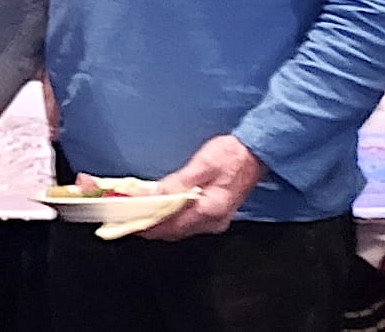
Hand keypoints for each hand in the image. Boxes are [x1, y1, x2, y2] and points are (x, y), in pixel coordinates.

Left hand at [137, 134, 264, 240]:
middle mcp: (213, 221)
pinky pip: (187, 223)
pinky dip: (171, 219)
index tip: (128, 221)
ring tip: (139, 214)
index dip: (148, 225)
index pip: (171, 225)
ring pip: (180, 229)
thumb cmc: (232, 155)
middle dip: (150, 227)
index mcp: (210, 210)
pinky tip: (160, 210)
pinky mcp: (215, 215)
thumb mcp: (203, 164)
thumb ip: (179, 182)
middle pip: (174, 231)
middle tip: (128, 218)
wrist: (256, 153)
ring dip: (159, 224)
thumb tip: (156, 195)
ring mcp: (215, 221)